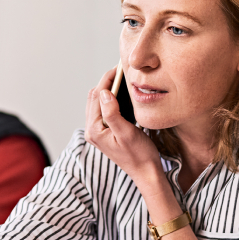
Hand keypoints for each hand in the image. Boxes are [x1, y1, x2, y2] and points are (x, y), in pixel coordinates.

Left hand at [84, 67, 161, 184]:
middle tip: (121, 70)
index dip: (107, 79)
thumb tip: (104, 93)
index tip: (118, 67)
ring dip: (107, 90)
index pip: (97, 96)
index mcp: (94, 130)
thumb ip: (112, 113)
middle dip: (106, 82)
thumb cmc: (139, 155)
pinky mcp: (105, 132)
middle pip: (95, 98)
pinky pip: (103, 110)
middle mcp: (92, 131)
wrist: (146, 172)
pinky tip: (120, 94)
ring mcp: (98, 132)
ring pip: (98, 103)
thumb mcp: (126, 133)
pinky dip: (110, 99)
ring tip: (121, 78)